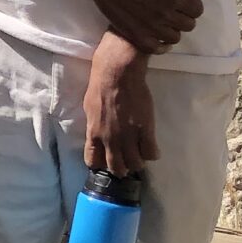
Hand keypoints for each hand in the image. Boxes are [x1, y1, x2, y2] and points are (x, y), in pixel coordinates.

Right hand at [76, 0, 208, 51]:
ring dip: (174, 30)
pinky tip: (157, 35)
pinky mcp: (136, 35)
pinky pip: (156, 49)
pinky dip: (161, 45)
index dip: (193, 4)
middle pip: (189, 25)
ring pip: (175, 38)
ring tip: (165, 21)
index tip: (185, 0)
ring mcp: (150, 27)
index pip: (197, 9)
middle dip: (186, 17)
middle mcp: (165, 15)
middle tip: (174, 10)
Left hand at [82, 35, 159, 175]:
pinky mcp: (145, 130)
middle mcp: (110, 140)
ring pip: (135, 164)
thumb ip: (94, 127)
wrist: (117, 74)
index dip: (101, 164)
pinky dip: (152, 154)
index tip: (106, 161)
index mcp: (93, 134)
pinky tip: (151, 148)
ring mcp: (128, 137)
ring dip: (138, 162)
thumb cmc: (100, 87)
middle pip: (117, 168)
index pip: (93, 161)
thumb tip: (97, 136)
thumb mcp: (89, 110)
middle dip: (122, 168)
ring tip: (140, 154)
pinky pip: (150, 153)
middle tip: (127, 161)